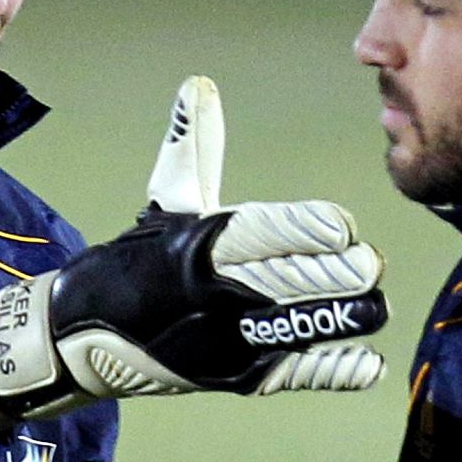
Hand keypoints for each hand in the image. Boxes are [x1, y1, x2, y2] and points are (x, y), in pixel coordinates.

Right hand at [0, 76, 387, 419]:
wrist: (84, 334)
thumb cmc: (140, 258)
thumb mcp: (167, 198)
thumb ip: (195, 145)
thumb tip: (197, 85)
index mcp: (197, 244)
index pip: (258, 234)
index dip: (303, 230)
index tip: (343, 227)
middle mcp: (210, 293)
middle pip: (281, 283)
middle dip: (330, 276)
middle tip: (370, 264)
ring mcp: (223, 339)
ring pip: (291, 328)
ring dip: (337, 319)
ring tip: (376, 307)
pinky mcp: (233, 376)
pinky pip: (288, 373)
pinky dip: (328, 371)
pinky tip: (368, 364)